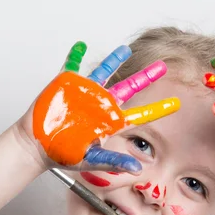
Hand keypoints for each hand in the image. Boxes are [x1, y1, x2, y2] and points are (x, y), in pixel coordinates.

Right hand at [27, 42, 179, 173]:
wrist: (38, 146)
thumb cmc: (63, 154)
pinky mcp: (67, 84)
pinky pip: (72, 64)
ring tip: (125, 49)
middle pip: (129, 88)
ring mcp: (85, 92)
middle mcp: (101, 104)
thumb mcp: (90, 159)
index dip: (158, 109)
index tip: (176, 104)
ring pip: (105, 71)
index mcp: (110, 121)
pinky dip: (76, 54)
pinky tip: (81, 45)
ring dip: (114, 59)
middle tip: (162, 67)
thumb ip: (112, 161)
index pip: (140, 115)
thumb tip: (136, 169)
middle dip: (146, 77)